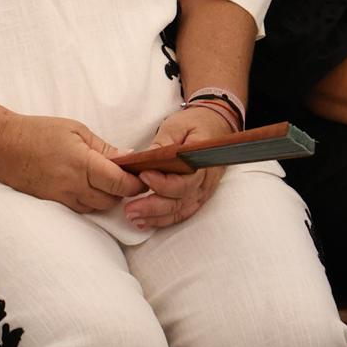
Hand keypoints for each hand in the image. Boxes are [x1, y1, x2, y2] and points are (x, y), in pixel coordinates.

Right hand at [0, 114, 145, 211]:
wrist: (2, 146)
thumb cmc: (38, 132)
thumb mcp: (76, 130)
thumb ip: (104, 148)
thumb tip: (129, 159)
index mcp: (83, 163)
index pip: (120, 184)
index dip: (136, 183)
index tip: (141, 176)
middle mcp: (74, 186)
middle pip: (112, 200)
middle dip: (123, 191)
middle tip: (124, 176)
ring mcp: (63, 198)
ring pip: (98, 208)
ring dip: (107, 197)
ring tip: (104, 180)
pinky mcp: (54, 204)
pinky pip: (81, 209)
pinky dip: (90, 201)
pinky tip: (88, 187)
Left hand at [122, 106, 234, 229]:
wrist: (216, 126)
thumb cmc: (195, 124)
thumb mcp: (177, 125)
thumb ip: (163, 143)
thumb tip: (145, 158)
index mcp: (202, 162)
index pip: (185, 181)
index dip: (163, 184)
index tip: (143, 176)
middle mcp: (205, 181)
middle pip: (180, 201)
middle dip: (153, 207)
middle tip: (130, 209)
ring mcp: (203, 192)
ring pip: (180, 211)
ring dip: (156, 218)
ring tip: (134, 218)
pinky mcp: (197, 197)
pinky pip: (182, 213)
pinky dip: (164, 219)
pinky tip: (146, 222)